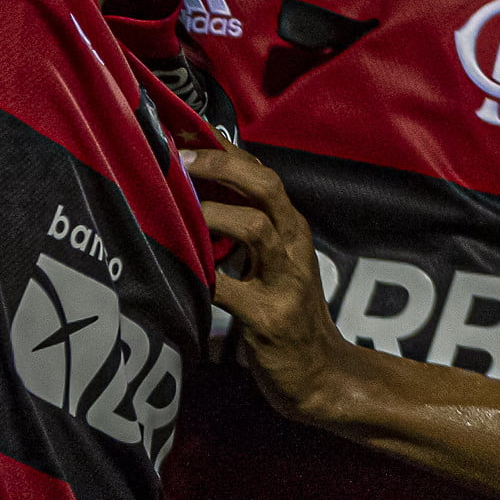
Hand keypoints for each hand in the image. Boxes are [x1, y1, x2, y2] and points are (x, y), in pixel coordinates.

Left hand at [181, 146, 354, 423]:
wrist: (320, 374)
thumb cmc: (284, 309)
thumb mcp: (270, 259)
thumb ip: (242, 223)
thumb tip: (195, 183)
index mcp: (290, 224)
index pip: (259, 169)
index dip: (221, 145)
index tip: (181, 126)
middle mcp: (294, 243)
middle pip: (265, 185)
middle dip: (221, 166)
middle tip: (180, 160)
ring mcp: (287, 280)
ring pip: (257, 227)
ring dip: (214, 214)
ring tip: (179, 209)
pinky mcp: (272, 318)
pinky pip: (231, 290)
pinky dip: (203, 278)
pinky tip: (179, 272)